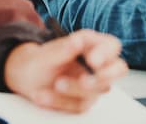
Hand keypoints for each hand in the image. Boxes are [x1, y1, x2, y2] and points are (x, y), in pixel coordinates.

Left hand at [3, 30, 127, 112]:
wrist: (27, 78)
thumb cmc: (40, 61)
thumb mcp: (46, 55)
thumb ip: (62, 49)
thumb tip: (77, 41)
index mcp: (91, 44)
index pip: (111, 45)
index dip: (105, 53)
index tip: (92, 61)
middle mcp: (97, 64)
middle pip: (119, 69)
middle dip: (104, 77)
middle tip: (85, 82)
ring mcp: (93, 83)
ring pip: (96, 90)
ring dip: (74, 89)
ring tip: (55, 84)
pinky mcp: (84, 100)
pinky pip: (79, 105)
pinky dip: (59, 102)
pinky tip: (43, 96)